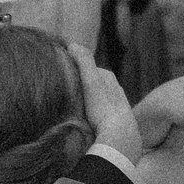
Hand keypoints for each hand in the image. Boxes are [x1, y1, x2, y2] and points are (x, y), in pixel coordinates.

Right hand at [71, 45, 141, 161]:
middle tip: (66, 95)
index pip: (91, 70)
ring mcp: (118, 111)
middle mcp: (117, 93)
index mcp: (110, 80)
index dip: (77, 72)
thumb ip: (83, 61)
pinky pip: (102, 119)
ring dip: (89, 106)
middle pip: (96, 87)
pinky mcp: (117, 127)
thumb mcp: (91, 81)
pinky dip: (94, 119)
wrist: (120, 140)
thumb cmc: (103, 109)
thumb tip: (72, 44)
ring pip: (99, 103)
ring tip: (74, 112)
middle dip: (84, 89)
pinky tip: (87, 126)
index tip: (63, 76)